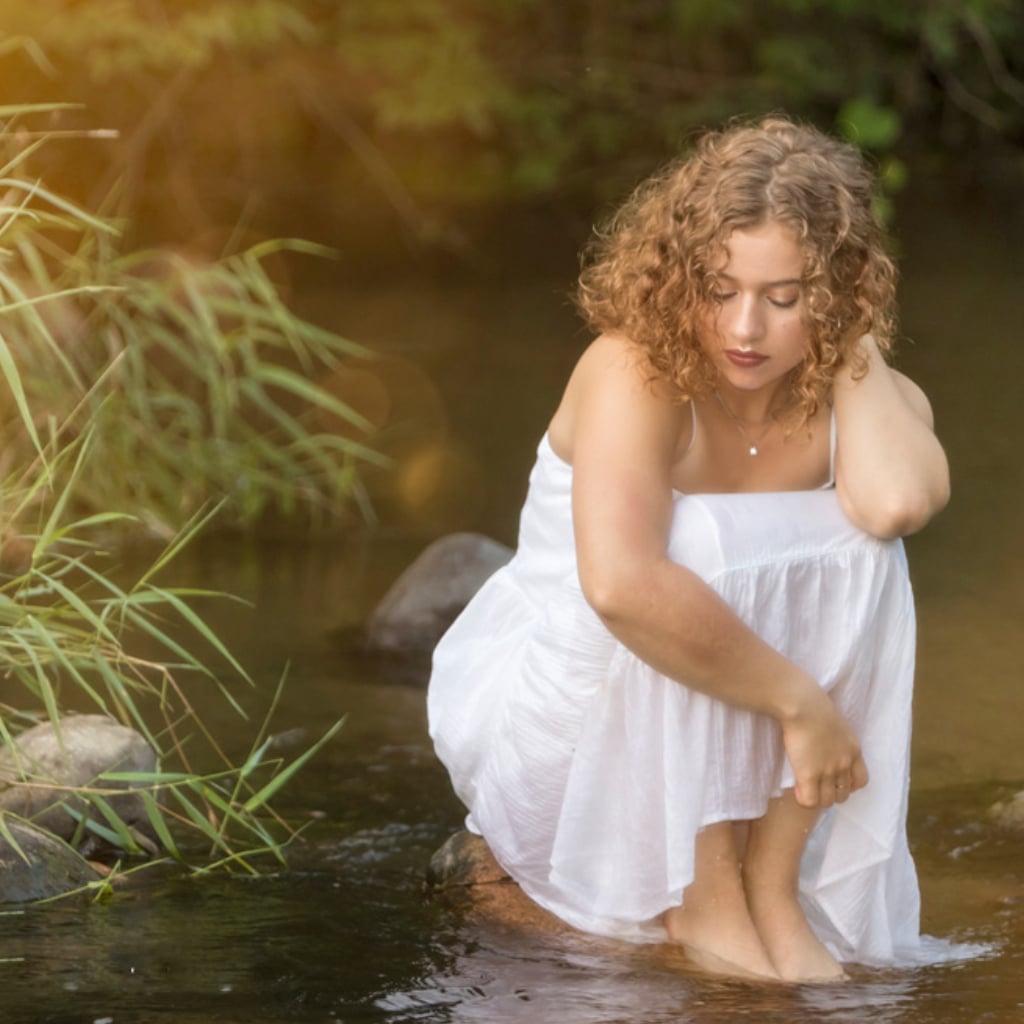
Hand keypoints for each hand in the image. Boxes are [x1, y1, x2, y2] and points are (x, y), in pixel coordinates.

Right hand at [780, 690, 868, 808]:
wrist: (804, 705)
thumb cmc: (814, 705)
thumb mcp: (835, 723)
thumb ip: (835, 737)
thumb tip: (824, 739)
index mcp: (853, 750)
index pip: (861, 781)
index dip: (847, 784)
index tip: (834, 779)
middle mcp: (844, 764)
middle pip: (843, 794)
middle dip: (830, 793)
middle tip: (816, 784)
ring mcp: (828, 771)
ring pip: (828, 801)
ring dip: (817, 797)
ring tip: (805, 788)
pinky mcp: (810, 774)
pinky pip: (810, 801)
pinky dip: (804, 799)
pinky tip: (797, 789)